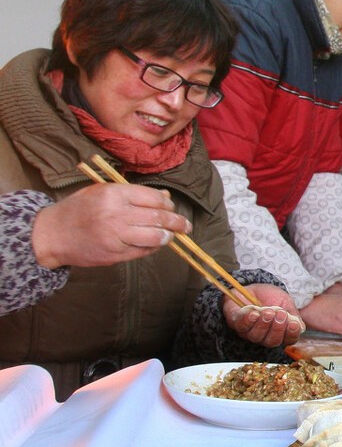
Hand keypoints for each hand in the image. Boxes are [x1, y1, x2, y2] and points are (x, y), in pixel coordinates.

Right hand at [31, 183, 189, 268]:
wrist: (52, 234)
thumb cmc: (79, 209)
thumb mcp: (102, 192)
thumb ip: (133, 194)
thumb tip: (165, 198)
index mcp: (114, 194)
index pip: (153, 198)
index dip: (167, 204)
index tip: (171, 208)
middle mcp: (117, 214)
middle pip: (159, 218)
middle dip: (176, 222)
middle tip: (184, 225)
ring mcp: (116, 236)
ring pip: (155, 236)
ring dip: (167, 236)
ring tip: (171, 235)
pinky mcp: (115, 254)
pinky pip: (143, 251)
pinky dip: (153, 247)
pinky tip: (155, 244)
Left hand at [223, 285, 304, 346]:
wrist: (254, 286)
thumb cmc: (271, 298)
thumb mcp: (286, 303)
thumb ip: (293, 315)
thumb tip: (300, 328)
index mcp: (278, 333)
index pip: (287, 340)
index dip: (291, 334)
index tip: (294, 324)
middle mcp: (264, 336)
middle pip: (271, 341)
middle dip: (277, 329)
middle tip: (281, 314)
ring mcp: (249, 332)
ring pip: (256, 336)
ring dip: (263, 324)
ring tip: (269, 311)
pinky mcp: (236, 323)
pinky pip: (241, 326)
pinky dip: (248, 320)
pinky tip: (254, 312)